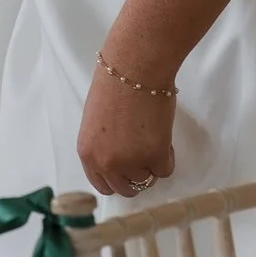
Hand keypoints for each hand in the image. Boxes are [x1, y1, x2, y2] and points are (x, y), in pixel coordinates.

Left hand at [77, 61, 177, 200]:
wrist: (134, 68)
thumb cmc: (114, 85)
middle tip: (145, 156)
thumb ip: (104, 144)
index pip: (102, 184)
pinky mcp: (154, 156)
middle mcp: (105, 163)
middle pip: (125, 188)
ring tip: (154, 140)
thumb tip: (118, 155)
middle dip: (137, 175)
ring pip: (147, 180)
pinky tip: (164, 137)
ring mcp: (130, 162)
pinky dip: (168, 157)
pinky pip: (165, 170)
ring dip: (152, 165)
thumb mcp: (97, 122)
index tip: (128, 170)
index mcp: (87, 153)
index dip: (117, 179)